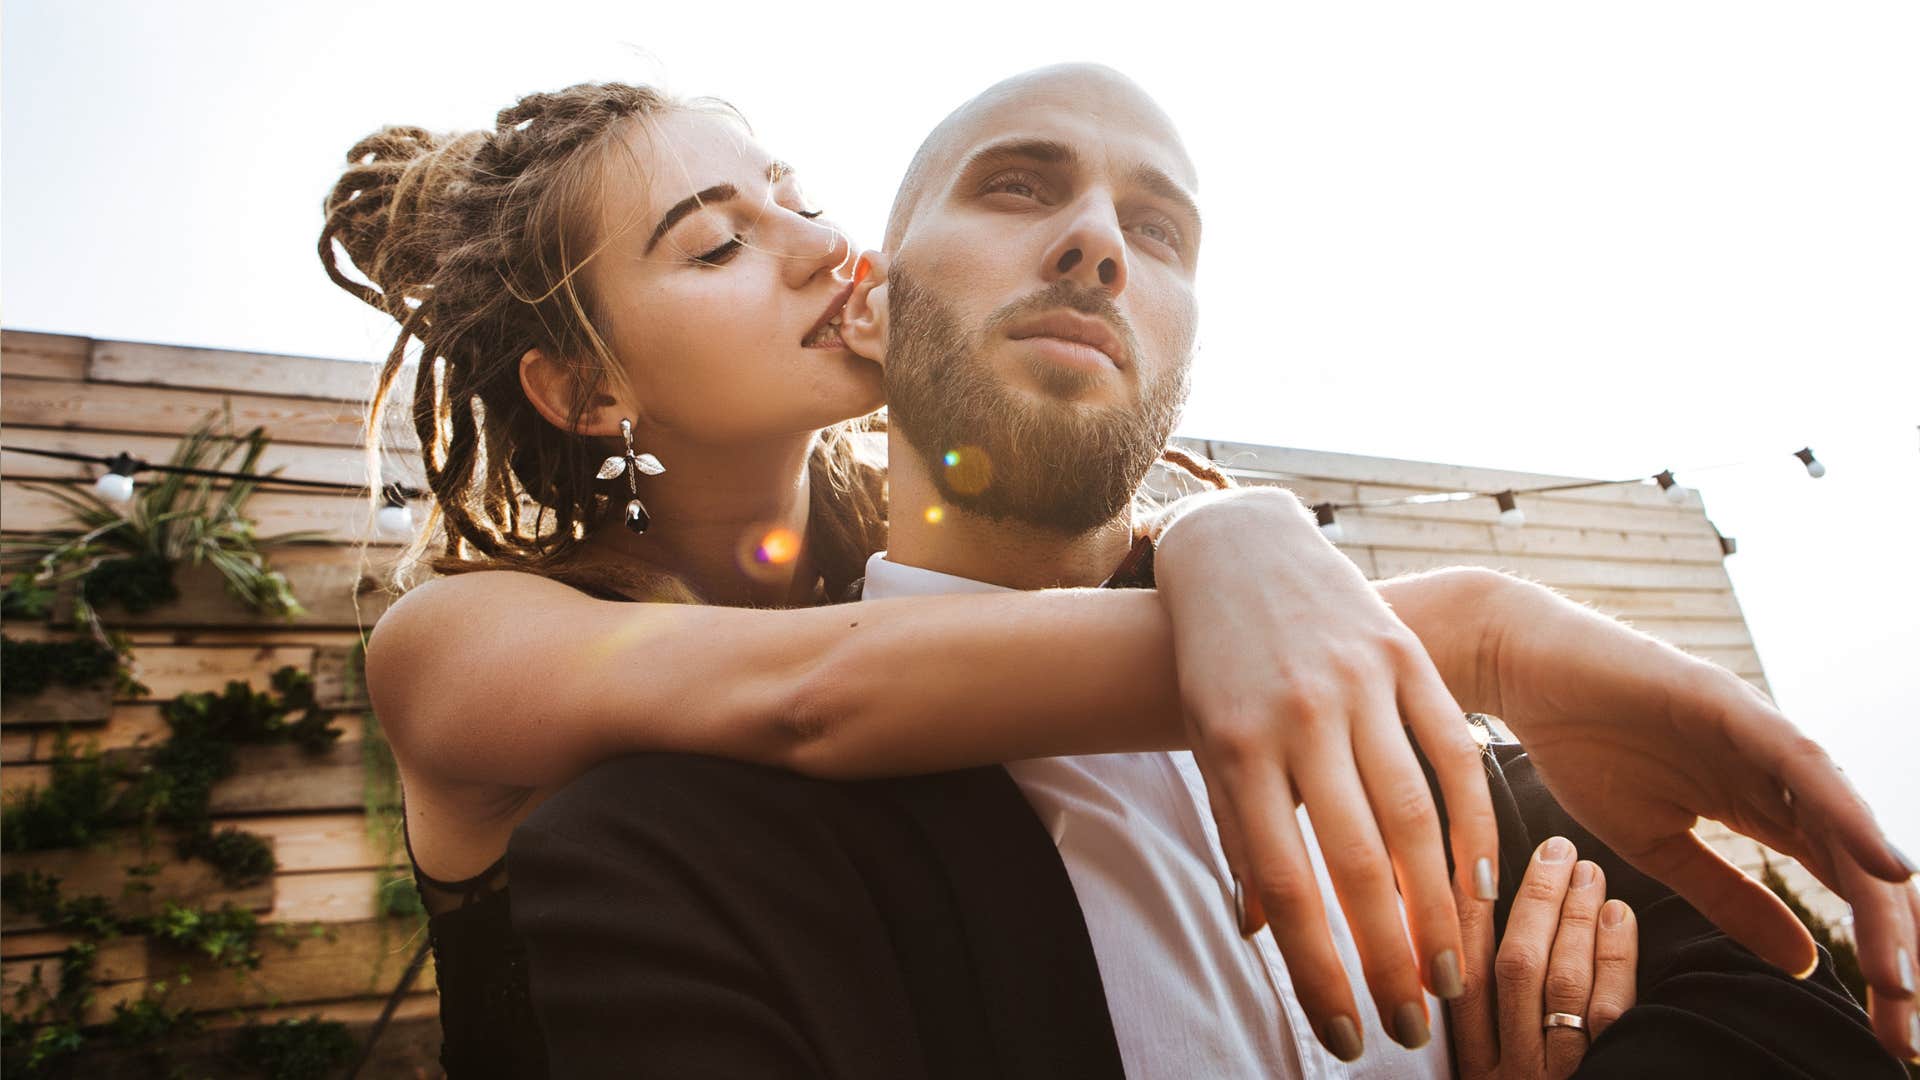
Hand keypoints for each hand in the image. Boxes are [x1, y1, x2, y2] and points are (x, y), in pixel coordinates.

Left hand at [1153, 487, 1500, 1059]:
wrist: (1239, 551)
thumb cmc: (1216, 667)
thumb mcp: (1209, 748)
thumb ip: (1242, 835)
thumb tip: (1264, 936)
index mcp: (1235, 749)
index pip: (1284, 884)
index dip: (1318, 970)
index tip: (1344, 1034)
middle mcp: (1298, 716)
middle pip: (1356, 861)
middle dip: (1389, 958)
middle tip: (1416, 1027)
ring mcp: (1356, 682)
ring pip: (1414, 815)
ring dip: (1441, 908)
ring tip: (1455, 974)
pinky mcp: (1403, 655)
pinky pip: (1454, 751)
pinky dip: (1477, 822)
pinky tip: (1485, 884)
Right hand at [1452, 836, 1638, 1079]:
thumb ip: (1482, 1023)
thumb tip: (1475, 935)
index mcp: (1467, 1066)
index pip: (1459, 971)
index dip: (1467, 908)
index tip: (1479, 854)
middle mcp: (1504, 1071)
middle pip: (1512, 966)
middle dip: (1534, 900)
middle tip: (1554, 848)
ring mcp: (1552, 1078)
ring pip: (1560, 983)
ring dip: (1576, 917)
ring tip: (1588, 870)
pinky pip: (1609, 1014)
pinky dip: (1615, 958)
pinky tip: (1619, 917)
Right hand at [1473, 572, 1919, 1058]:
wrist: (1522, 671)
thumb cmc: (1580, 746)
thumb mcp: (1656, 848)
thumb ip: (1729, 899)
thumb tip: (1805, 961)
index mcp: (1762, 804)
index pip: (1841, 883)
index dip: (1874, 950)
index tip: (1894, 1026)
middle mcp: (1778, 771)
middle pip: (1858, 864)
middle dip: (1890, 944)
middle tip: (1909, 1025)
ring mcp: (1760, 735)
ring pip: (1843, 825)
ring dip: (1883, 901)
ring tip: (1904, 974)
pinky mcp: (1731, 704)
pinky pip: (1803, 766)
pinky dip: (1848, 814)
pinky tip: (1885, 864)